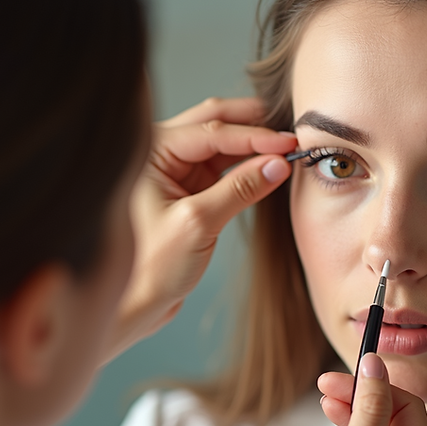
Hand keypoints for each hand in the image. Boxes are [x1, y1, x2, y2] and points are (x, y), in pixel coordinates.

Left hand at [107, 97, 296, 356]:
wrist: (136, 303)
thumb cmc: (151, 267)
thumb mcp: (199, 223)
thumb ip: (240, 189)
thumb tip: (278, 164)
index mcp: (151, 152)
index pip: (211, 130)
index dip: (254, 135)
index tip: (289, 141)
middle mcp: (160, 152)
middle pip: (214, 122)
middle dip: (253, 125)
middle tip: (290, 133)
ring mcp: (174, 169)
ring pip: (220, 142)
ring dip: (252, 145)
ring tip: (286, 150)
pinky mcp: (188, 188)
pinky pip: (222, 166)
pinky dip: (246, 165)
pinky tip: (269, 168)